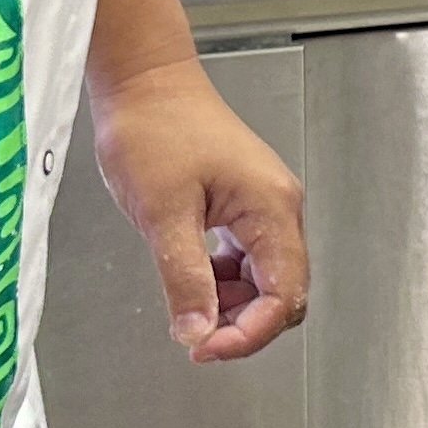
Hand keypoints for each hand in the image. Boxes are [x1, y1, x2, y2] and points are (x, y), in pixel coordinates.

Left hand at [86, 57, 306, 360]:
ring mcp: (262, 205)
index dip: (249, 334)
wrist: (142, 79)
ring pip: (264, 280)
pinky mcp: (241, 203)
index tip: (206, 348)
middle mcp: (278, 207)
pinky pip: (246, 260)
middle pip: (282, 292)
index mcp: (272, 208)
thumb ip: (185, 278)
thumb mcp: (163, 212)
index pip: (284, 294)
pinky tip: (192, 280)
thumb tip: (197, 332)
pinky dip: (222, 282)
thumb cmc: (154, 126)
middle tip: (195, 337)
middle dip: (242, 324)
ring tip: (187, 308)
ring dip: (231, 305)